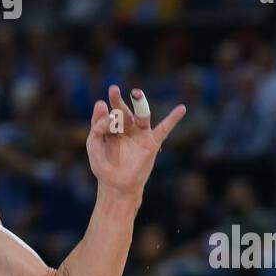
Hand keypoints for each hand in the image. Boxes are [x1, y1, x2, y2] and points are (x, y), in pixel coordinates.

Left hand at [86, 85, 185, 200]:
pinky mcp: (151, 143)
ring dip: (140, 103)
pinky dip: (173, 119)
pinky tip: (181, 109)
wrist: (116, 186)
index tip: (99, 123)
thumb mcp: (95, 144)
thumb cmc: (104, 166)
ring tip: (136, 93)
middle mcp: (127, 127)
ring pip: (141, 115)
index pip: (107, 115)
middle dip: (117, 100)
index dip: (102, 117)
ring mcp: (140, 134)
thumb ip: (97, 126)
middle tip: (113, 89)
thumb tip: (101, 103)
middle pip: (123, 110)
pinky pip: (164, 129)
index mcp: (112, 127)